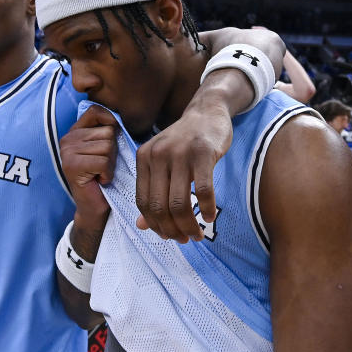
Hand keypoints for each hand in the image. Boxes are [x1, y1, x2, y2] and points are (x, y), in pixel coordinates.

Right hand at [59, 105, 116, 225]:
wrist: (93, 207)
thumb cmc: (103, 175)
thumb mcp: (106, 148)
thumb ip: (108, 130)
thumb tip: (118, 118)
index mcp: (74, 132)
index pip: (96, 111)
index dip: (111, 122)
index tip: (111, 142)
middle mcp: (67, 139)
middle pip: (107, 132)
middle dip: (113, 151)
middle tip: (103, 166)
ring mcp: (67, 152)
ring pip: (108, 147)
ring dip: (111, 163)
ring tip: (101, 173)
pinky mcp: (72, 166)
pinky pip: (104, 162)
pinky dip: (108, 173)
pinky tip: (100, 180)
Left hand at [135, 104, 231, 242]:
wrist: (207, 111)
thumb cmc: (183, 142)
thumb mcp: (161, 162)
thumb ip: (151, 191)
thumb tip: (142, 226)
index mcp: (143, 158)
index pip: (143, 202)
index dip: (154, 224)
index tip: (168, 236)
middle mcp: (157, 155)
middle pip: (160, 206)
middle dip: (171, 229)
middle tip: (184, 239)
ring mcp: (180, 153)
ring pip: (179, 202)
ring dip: (188, 225)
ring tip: (197, 234)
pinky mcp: (203, 153)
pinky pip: (203, 190)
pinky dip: (206, 208)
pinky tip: (209, 217)